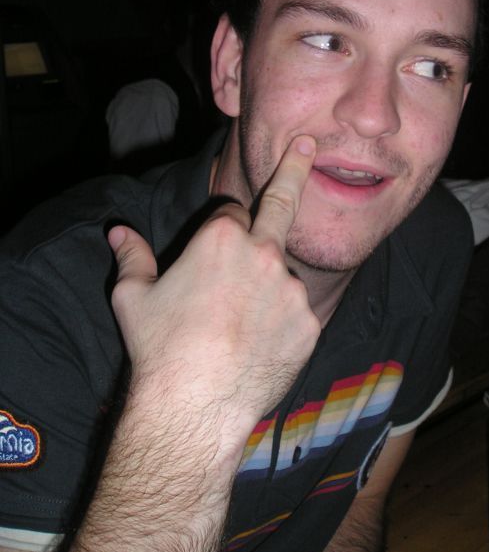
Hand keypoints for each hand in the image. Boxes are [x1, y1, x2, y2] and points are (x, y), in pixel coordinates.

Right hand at [107, 135, 319, 434]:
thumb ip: (131, 255)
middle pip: (282, 201)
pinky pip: (295, 312)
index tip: (210, 253)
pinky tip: (257, 346)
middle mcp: (263, 253)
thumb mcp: (134, 296)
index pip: (229, 212)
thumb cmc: (160, 347)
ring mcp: (291, 289)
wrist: (195, 406)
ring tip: (238, 328)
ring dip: (268, 286)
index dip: (218, 230)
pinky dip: (281, 321)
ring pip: (282, 274)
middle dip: (295, 168)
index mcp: (221, 238)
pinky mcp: (309, 322)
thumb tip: (117, 230)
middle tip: (307, 145)